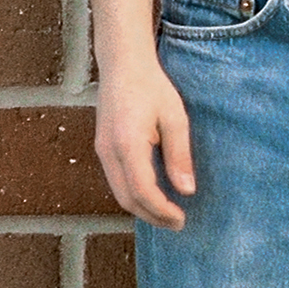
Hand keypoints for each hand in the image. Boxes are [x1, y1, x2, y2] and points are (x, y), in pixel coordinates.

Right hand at [94, 55, 195, 229]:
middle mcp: (109, 151)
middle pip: (127, 199)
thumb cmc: (152, 86)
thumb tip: (187, 191)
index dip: (161, 211)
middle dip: (152, 217)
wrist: (122, 64)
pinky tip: (152, 196)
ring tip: (168, 215)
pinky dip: (133, 195)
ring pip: (119, 192)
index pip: (142, 190)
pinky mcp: (102, 148)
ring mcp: (101, 150)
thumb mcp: (175, 117)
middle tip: (178, 224)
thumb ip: (179, 155)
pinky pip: (116, 181)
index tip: (181, 219)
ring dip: (142, 209)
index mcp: (128, 143)